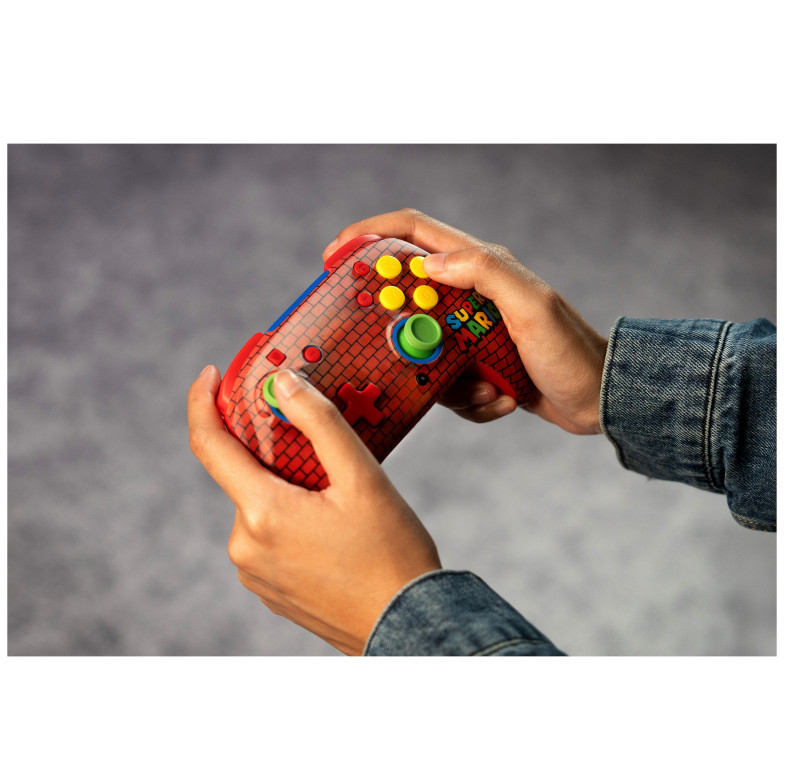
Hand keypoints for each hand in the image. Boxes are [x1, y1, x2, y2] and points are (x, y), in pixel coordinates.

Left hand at [187, 365, 440, 655]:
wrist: (409, 626)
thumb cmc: (391, 553)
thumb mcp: (362, 477)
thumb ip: (320, 422)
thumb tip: (285, 384)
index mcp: (262, 513)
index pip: (209, 445)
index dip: (204, 402)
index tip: (212, 375)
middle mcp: (245, 546)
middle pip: (243, 476)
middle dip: (272, 452)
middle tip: (316, 444)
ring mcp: (254, 573)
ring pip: (258, 507)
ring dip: (285, 488)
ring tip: (336, 496)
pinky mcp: (268, 591)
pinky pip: (268, 538)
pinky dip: (289, 518)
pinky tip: (330, 528)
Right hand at [324, 209, 607, 434]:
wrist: (599, 399)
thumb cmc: (571, 350)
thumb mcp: (531, 306)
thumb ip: (484, 273)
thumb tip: (430, 263)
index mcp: (480, 266)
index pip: (413, 233)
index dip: (369, 236)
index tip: (335, 256)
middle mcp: (469, 294)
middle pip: (407, 298)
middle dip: (394, 326)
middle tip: (392, 348)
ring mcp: (469, 333)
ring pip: (423, 350)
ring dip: (446, 379)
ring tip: (489, 388)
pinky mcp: (474, 366)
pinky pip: (447, 385)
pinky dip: (470, 401)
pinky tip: (503, 400)